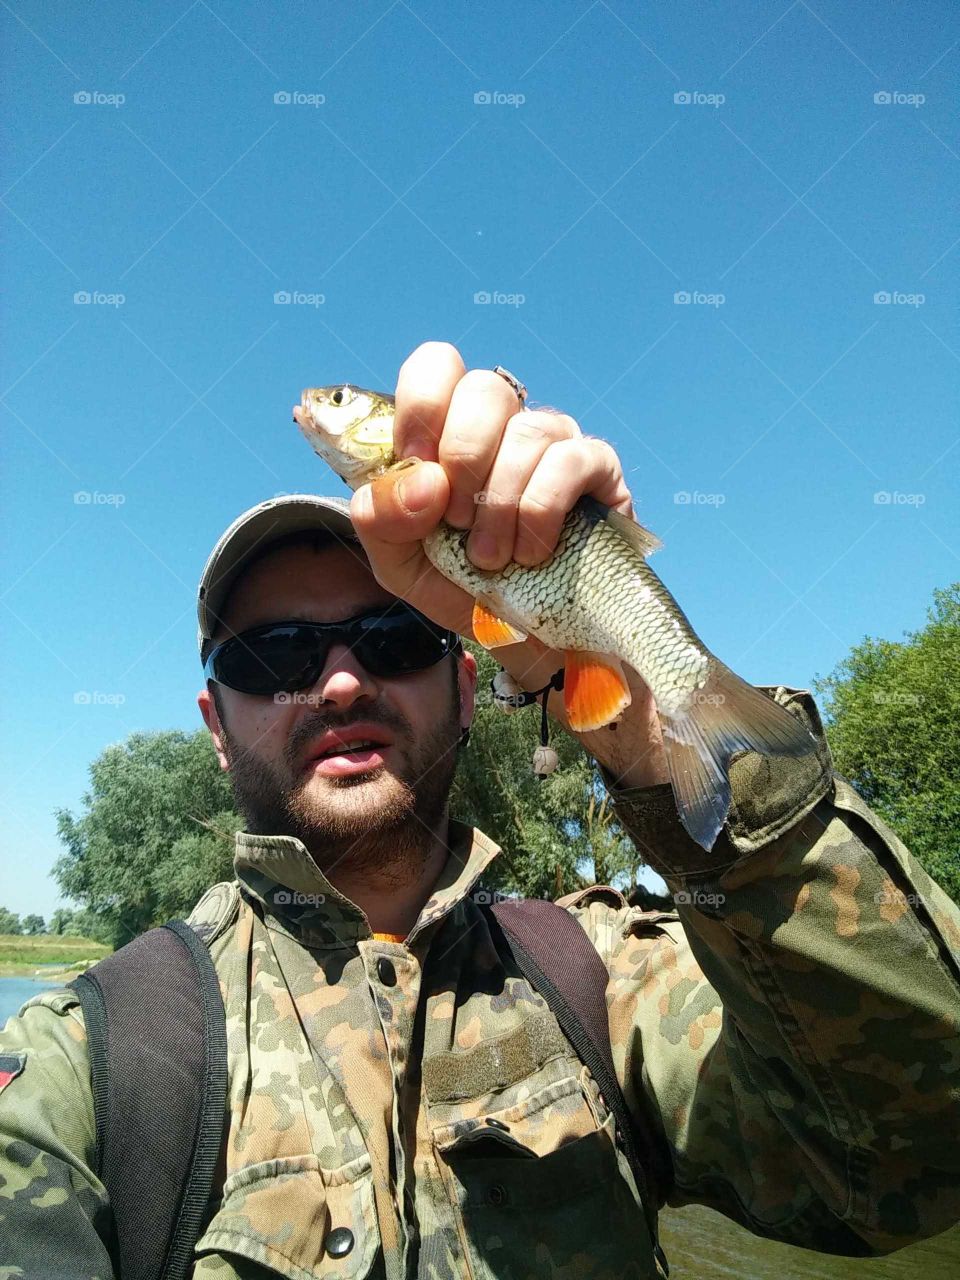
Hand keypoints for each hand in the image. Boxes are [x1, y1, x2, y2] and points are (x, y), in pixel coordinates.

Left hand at [350, 342, 664, 784]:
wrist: (523, 639)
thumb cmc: (459, 588)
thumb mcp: (398, 561)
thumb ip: (381, 516)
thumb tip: (422, 479)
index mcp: (448, 429)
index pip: (438, 364)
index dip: (423, 402)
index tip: (415, 458)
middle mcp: (504, 424)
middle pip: (485, 389)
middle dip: (462, 457)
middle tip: (455, 521)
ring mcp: (554, 442)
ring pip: (528, 432)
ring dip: (499, 504)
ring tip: (489, 557)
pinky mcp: (599, 470)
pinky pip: (570, 462)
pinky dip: (540, 511)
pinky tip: (531, 552)